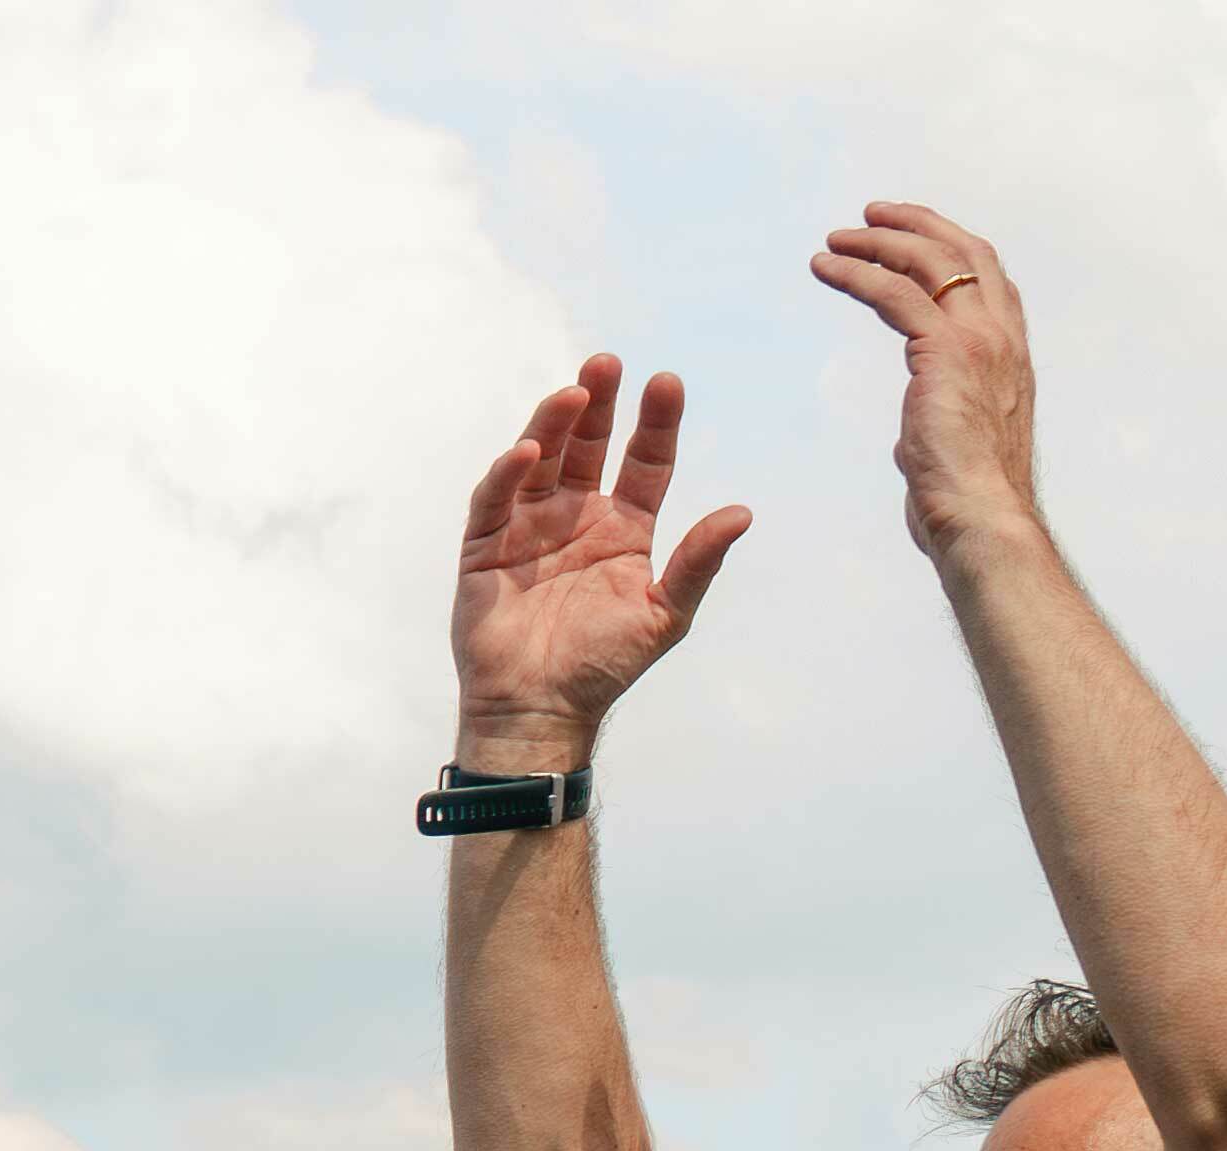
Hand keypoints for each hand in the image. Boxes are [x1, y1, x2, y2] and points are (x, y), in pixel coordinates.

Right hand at [446, 353, 751, 768]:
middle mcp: (575, 520)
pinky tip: (529, 452)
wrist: (539, 710)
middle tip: (608, 363)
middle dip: (598, 404)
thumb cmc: (603, 668)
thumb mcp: (665, 613)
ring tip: (573, 392)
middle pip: (588, 447)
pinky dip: (508, 473)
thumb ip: (697, 562)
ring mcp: (528, 530)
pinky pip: (494, 500)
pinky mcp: (485, 549)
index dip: (655, 424)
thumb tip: (741, 512)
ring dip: (554, 424)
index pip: (644, 462)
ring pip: (541, 461)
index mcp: (623, 530)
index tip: (667, 385)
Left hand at [808, 204, 1040, 570]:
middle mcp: (1002, 337)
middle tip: (872, 215)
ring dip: (881, 242)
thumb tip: (917, 428)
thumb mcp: (956, 444)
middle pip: (966, 254)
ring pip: (930, 262)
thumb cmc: (965, 500)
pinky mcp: (944, 352)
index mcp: (1010, 355)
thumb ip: (940, 420)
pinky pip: (895, 293)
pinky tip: (825, 266)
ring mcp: (979, 340)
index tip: (915, 237)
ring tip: (838, 236)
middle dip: (919, 226)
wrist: (983, 518)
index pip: (988, 281)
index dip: (952, 249)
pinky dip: (858, 272)